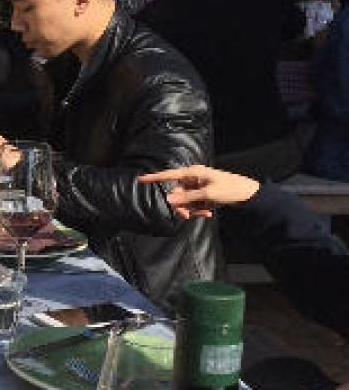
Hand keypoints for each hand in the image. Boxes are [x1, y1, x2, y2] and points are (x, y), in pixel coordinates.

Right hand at [137, 165, 259, 218]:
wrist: (249, 195)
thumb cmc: (230, 189)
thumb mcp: (207, 194)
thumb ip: (187, 198)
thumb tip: (168, 199)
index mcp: (194, 173)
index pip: (169, 175)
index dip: (154, 177)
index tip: (141, 179)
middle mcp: (194, 179)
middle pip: (177, 193)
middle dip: (181, 205)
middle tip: (187, 216)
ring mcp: (198, 187)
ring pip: (185, 201)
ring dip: (192, 210)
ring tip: (205, 214)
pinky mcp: (203, 195)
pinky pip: (194, 204)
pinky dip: (199, 210)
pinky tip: (209, 213)